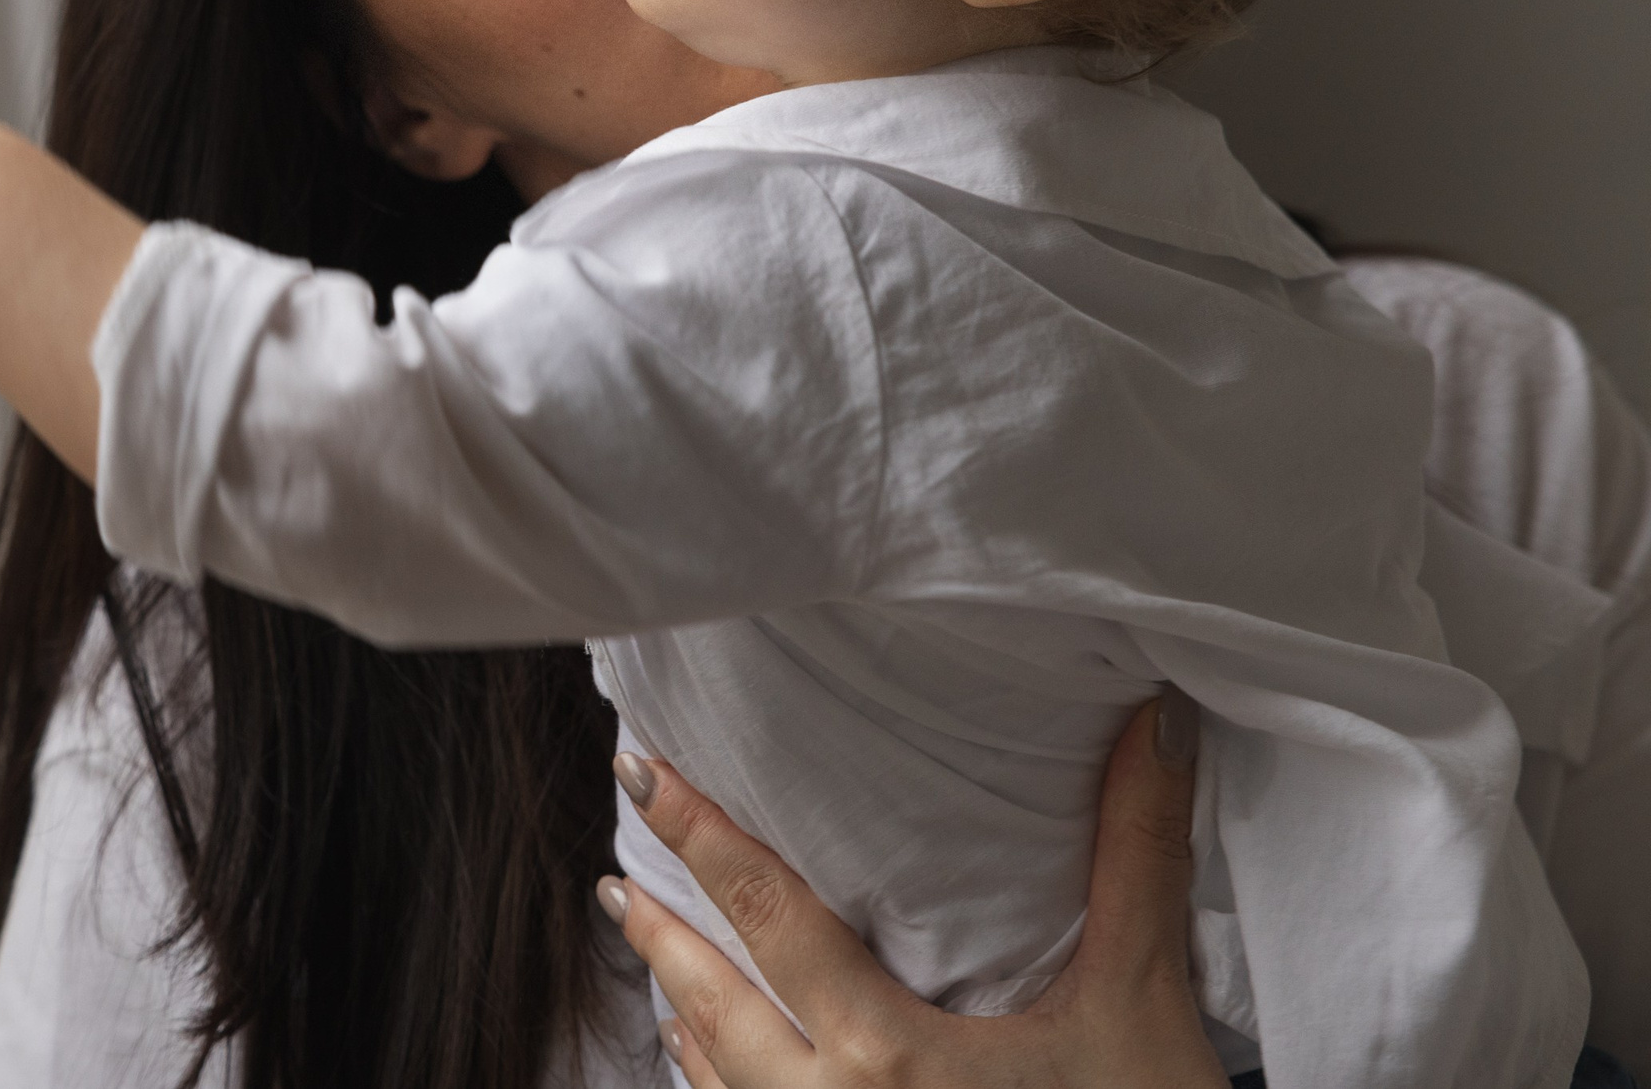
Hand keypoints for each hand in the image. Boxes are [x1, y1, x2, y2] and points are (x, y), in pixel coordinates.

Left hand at [605, 687, 1223, 1088]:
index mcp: (888, 1056)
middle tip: (616, 879)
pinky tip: (709, 1060)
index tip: (640, 772)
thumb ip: (1136, 858)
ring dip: (685, 1012)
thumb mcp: (1140, 1004)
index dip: (700, 834)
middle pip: (714, 1004)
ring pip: (720, 1078)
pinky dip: (716, 1081)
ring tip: (653, 957)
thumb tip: (1157, 720)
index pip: (767, 915)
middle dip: (660, 935)